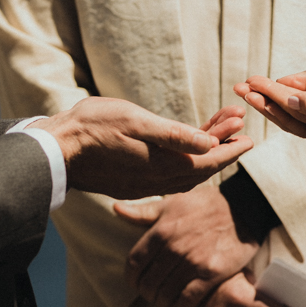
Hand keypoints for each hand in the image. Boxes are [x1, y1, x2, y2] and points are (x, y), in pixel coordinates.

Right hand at [31, 99, 251, 198]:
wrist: (56, 151)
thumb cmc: (93, 128)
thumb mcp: (137, 122)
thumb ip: (175, 136)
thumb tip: (211, 145)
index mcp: (163, 167)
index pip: (209, 161)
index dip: (231, 149)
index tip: (249, 136)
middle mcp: (157, 181)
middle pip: (201, 167)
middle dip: (223, 147)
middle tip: (239, 127)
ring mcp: (144, 184)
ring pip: (186, 171)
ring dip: (205, 151)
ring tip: (219, 130)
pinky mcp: (132, 182)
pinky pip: (169, 174)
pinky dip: (185, 159)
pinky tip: (186, 148)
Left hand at [115, 185, 260, 306]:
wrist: (244, 206)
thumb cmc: (205, 204)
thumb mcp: (172, 202)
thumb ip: (143, 211)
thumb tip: (116, 209)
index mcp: (160, 231)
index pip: (134, 264)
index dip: (131, 278)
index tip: (136, 283)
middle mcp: (173, 248)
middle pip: (147, 283)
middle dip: (146, 293)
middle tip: (153, 294)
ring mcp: (192, 262)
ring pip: (164, 295)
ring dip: (162, 303)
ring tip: (166, 301)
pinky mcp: (211, 274)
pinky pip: (186, 301)